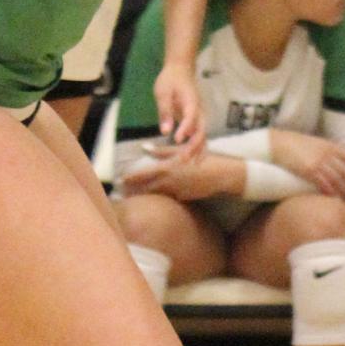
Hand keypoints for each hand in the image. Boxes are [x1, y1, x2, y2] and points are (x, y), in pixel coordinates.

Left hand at [121, 147, 239, 201]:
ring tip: (135, 194)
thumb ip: (162, 150)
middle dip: (135, 190)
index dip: (132, 178)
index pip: (145, 175)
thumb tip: (144, 147)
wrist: (223, 175)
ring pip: (157, 194)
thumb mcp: (182, 151)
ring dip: (146, 194)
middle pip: (148, 188)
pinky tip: (158, 194)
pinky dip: (162, 196)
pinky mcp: (184, 198)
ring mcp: (178, 192)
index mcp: (169, 168)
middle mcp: (171, 182)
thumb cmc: (203, 158)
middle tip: (124, 191)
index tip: (122, 180)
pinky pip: (170, 197)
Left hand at [153, 61, 205, 162]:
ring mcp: (200, 115)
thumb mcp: (163, 93)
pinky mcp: (197, 119)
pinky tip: (195, 159)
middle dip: (194, 146)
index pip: (191, 118)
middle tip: (184, 159)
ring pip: (203, 135)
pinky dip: (199, 147)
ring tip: (192, 164)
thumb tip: (165, 131)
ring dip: (198, 149)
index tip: (178, 140)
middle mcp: (199, 111)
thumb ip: (165, 112)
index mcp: (191, 102)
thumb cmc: (170, 80)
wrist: (181, 69)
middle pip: (201, 131)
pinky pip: (200, 135)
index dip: (185, 129)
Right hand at [270, 129, 344, 199]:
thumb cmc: (297, 144)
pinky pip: (323, 183)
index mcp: (330, 145)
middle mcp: (327, 153)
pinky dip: (330, 190)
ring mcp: (318, 162)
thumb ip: (328, 150)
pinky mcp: (309, 170)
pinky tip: (334, 196)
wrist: (281, 143)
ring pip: (336, 178)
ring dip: (344, 189)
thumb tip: (338, 159)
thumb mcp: (317, 142)